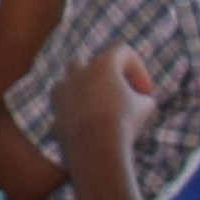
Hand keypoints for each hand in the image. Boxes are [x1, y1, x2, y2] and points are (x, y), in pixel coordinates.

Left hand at [53, 45, 157, 186]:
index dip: (138, 69)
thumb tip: (137, 99)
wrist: (95, 148)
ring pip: (72, 80)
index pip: (122, 52)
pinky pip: (64, 104)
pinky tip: (89, 124)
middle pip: (93, 63)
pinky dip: (75, 110)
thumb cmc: (123, 122)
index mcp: (102, 64)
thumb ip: (140, 96)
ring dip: (87, 89)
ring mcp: (62, 89)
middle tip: (123, 94)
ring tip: (104, 108)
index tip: (145, 92)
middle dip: (109, 76)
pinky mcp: (54, 110)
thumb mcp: (145, 106)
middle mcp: (78, 71)